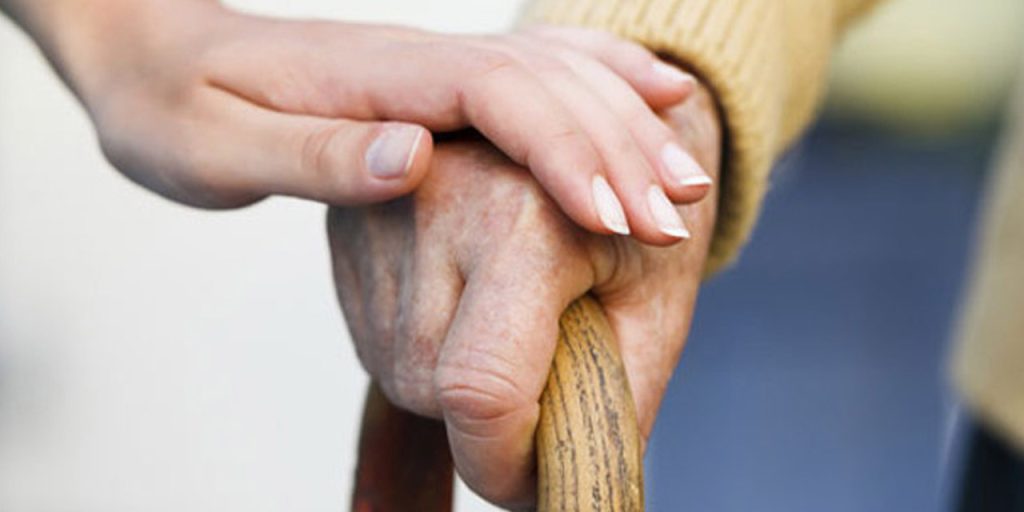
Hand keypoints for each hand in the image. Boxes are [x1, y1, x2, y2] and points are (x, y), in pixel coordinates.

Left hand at [9, 0, 709, 242]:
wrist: (151, 53)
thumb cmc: (173, 108)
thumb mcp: (216, 147)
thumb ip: (315, 158)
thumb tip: (414, 158)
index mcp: (376, 79)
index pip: (496, 99)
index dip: (563, 153)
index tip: (614, 216)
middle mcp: (420, 61)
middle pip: (546, 88)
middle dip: (619, 152)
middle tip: (679, 217)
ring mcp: (434, 64)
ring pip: (557, 77)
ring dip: (627, 124)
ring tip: (689, 178)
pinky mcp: (437, 81)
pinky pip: (538, 71)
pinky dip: (604, 80)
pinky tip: (653, 94)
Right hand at [328, 81, 721, 506]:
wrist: (592, 121)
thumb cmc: (636, 213)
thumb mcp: (653, 307)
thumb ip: (614, 403)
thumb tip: (560, 487)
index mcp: (524, 214)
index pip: (481, 387)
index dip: (505, 462)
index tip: (535, 481)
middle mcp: (432, 197)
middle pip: (432, 388)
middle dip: (489, 418)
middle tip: (546, 367)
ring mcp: (379, 205)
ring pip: (398, 368)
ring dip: (455, 382)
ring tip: (512, 318)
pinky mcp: (349, 221)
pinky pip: (377, 334)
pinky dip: (427, 347)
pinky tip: (470, 301)